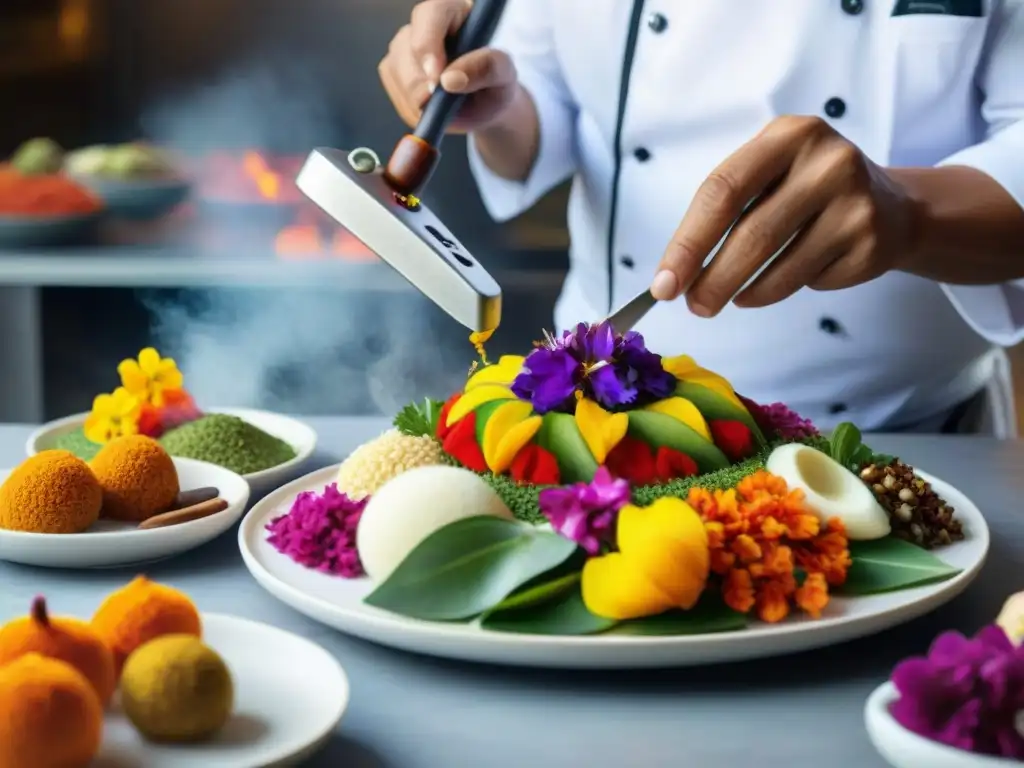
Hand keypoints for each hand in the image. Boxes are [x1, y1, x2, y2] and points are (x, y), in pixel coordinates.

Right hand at [378, 0, 518, 132]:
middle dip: (425, 83)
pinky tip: (434, 109)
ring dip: (421, 100)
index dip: (429, 45)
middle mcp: (423, 23)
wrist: (484, 106)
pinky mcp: (393, 69)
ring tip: (447, 105)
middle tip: (446, 102)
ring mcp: (404, 46)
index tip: (436, 77)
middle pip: (408, 48)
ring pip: (398, 74)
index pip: (431, 15)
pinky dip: (414, 110)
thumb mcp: (504, 75)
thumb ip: (487, 69)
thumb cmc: (495, 83)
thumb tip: (450, 79)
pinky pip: (397, 94)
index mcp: (453, 11)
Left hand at [650, 116, 921, 315]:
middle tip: (693, 305)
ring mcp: (855, 202)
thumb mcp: (769, 174)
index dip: (688, 241)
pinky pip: (808, 281)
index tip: (664, 282)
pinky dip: (780, 290)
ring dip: (743, 291)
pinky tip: (779, 280)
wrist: (891, 207)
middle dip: (713, 278)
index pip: (723, 190)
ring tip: (728, 298)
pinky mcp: (870, 243)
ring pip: (780, 266)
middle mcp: (827, 161)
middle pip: (752, 233)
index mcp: (788, 135)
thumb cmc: (806, 191)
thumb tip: (674, 272)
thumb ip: (723, 210)